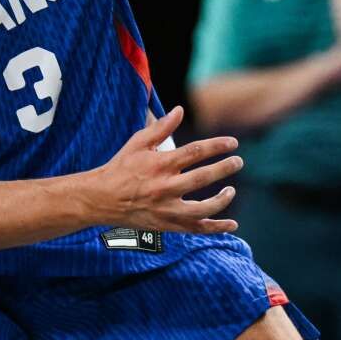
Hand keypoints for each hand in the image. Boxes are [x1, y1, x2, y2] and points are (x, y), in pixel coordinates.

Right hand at [89, 106, 242, 233]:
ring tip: (231, 190)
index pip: (195, 152)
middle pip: (203, 177)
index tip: (232, 143)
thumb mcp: (137, 143)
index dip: (217, 146)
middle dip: (224, 168)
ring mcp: (167, 209)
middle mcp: (164, 187)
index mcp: (159, 164)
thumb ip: (161, 127)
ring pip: (203, 208)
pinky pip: (197, 229)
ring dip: (222, 199)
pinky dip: (216, 228)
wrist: (102, 199)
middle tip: (238, 161)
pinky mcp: (168, 225)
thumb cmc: (120, 167)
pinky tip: (232, 224)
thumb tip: (180, 110)